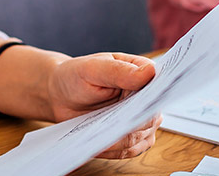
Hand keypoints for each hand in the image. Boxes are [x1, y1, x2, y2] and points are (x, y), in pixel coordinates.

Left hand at [45, 52, 160, 157]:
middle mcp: (146, 99)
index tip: (136, 108)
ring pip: (141, 138)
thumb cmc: (77, 75)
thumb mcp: (93, 68)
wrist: (61, 94)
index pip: (158, 89)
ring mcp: (141, 121)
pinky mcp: (130, 138)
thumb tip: (150, 71)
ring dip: (120, 140)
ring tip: (100, 136)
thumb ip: (120, 71)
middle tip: (111, 126)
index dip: (152, 99)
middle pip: (151, 118)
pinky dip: (114, 150)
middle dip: (131, 124)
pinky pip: (129, 150)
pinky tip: (98, 145)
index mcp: (143, 74)